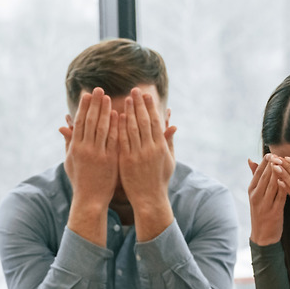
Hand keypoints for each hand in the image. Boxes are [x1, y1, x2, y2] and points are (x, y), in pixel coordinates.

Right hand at [62, 88, 119, 209]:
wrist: (90, 199)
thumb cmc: (80, 180)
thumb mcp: (70, 161)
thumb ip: (68, 143)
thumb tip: (63, 127)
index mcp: (75, 148)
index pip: (79, 122)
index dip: (83, 107)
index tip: (87, 94)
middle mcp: (85, 149)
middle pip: (90, 121)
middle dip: (94, 104)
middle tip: (98, 89)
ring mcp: (98, 154)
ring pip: (102, 128)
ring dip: (105, 111)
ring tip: (108, 97)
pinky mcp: (110, 160)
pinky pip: (113, 140)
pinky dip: (115, 127)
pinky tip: (118, 115)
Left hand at [118, 87, 175, 239]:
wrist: (149, 198)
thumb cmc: (159, 179)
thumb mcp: (169, 160)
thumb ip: (169, 141)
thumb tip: (173, 125)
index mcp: (161, 147)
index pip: (156, 122)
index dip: (151, 107)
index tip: (146, 95)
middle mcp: (150, 149)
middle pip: (144, 122)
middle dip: (139, 105)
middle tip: (134, 90)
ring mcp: (138, 155)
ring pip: (133, 129)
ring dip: (129, 112)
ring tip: (125, 99)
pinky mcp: (126, 161)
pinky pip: (122, 141)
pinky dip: (120, 128)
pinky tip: (116, 117)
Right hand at [247, 155, 284, 245]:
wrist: (262, 236)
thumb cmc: (261, 212)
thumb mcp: (255, 194)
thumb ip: (255, 177)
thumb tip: (250, 159)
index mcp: (251, 190)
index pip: (258, 171)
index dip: (266, 160)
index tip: (273, 152)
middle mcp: (256, 195)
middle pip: (266, 175)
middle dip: (274, 163)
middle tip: (281, 154)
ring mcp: (264, 204)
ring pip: (273, 184)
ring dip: (280, 172)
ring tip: (287, 163)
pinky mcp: (274, 211)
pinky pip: (280, 196)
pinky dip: (285, 187)